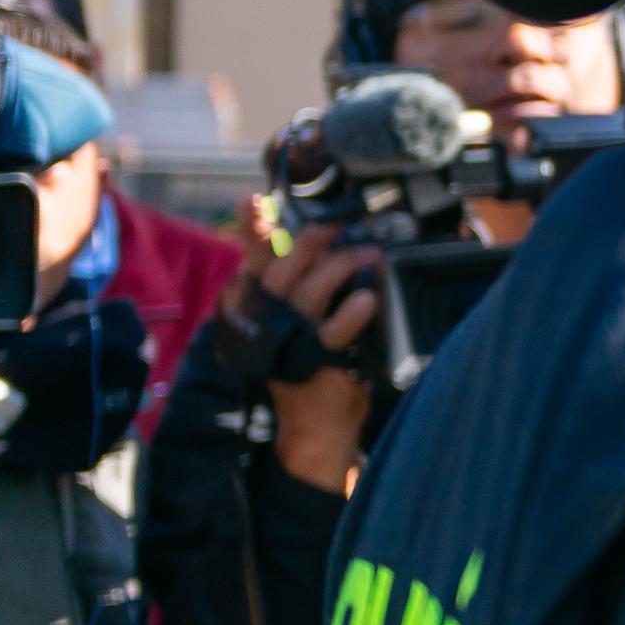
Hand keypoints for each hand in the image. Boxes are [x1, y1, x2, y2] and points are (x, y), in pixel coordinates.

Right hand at [234, 203, 379, 493]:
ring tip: (371, 254)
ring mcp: (293, 336)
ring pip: (313, 288)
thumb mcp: (297, 319)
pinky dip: (353, 312)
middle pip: (286, 266)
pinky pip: (336, 329)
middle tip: (341, 222)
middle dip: (314, 238)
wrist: (311, 425)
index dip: (253, 229)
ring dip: (345, 264)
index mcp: (260, 303)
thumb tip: (326, 239)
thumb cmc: (307, 363)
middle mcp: (271, 316)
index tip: (253, 199)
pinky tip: (369, 299)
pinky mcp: (318, 357)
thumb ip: (301, 282)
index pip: (253, 259)